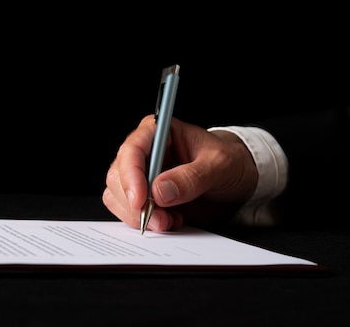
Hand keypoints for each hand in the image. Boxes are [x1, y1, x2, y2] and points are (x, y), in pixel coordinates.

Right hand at [102, 115, 257, 230]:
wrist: (236, 182)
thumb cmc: (229, 162)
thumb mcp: (220, 165)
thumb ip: (192, 177)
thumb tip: (159, 191)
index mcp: (158, 132)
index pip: (132, 150)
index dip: (131, 175)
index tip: (141, 200)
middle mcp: (144, 152)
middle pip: (118, 175)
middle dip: (135, 203)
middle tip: (160, 219)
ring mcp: (140, 176)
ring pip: (117, 195)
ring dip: (138, 215)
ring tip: (170, 221)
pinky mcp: (142, 197)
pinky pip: (126, 211)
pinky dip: (143, 222)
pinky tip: (169, 221)